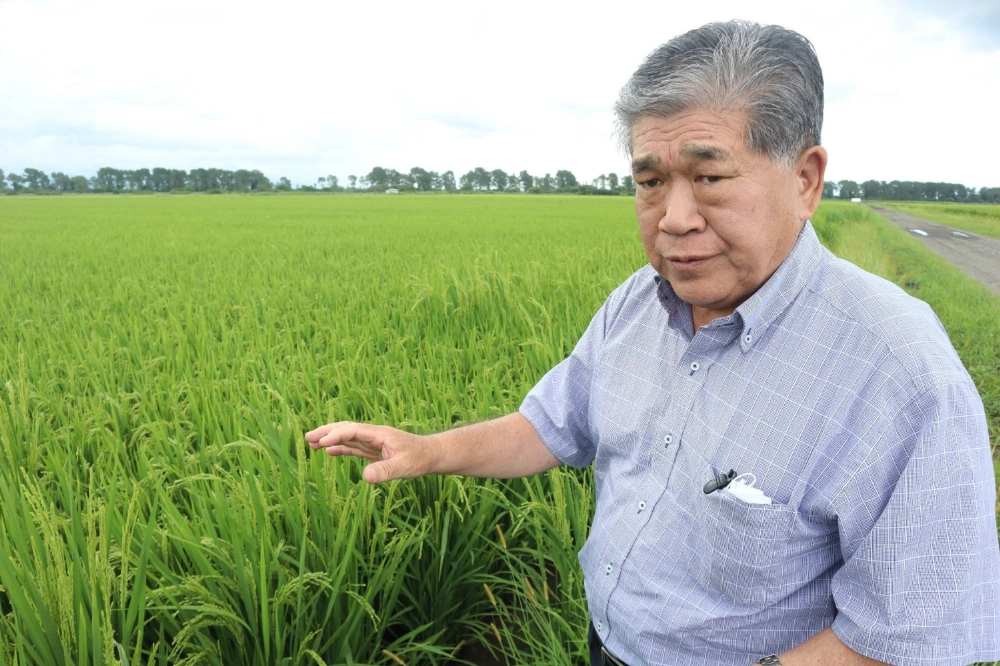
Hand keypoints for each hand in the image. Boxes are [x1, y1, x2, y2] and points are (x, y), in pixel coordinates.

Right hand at [305, 422, 436, 483]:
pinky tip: (329, 451)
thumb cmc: (420, 459)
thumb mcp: (404, 466)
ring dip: (330, 440)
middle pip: (346, 429)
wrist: (431, 456)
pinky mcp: (374, 451)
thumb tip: (365, 477)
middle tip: (307, 437)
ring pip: (348, 438)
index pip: (353, 430)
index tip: (323, 442)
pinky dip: (340, 448)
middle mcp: (374, 436)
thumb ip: (386, 471)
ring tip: (311, 444)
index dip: (337, 435)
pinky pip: (354, 448)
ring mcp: (373, 443)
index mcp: (379, 434)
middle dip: (327, 432)